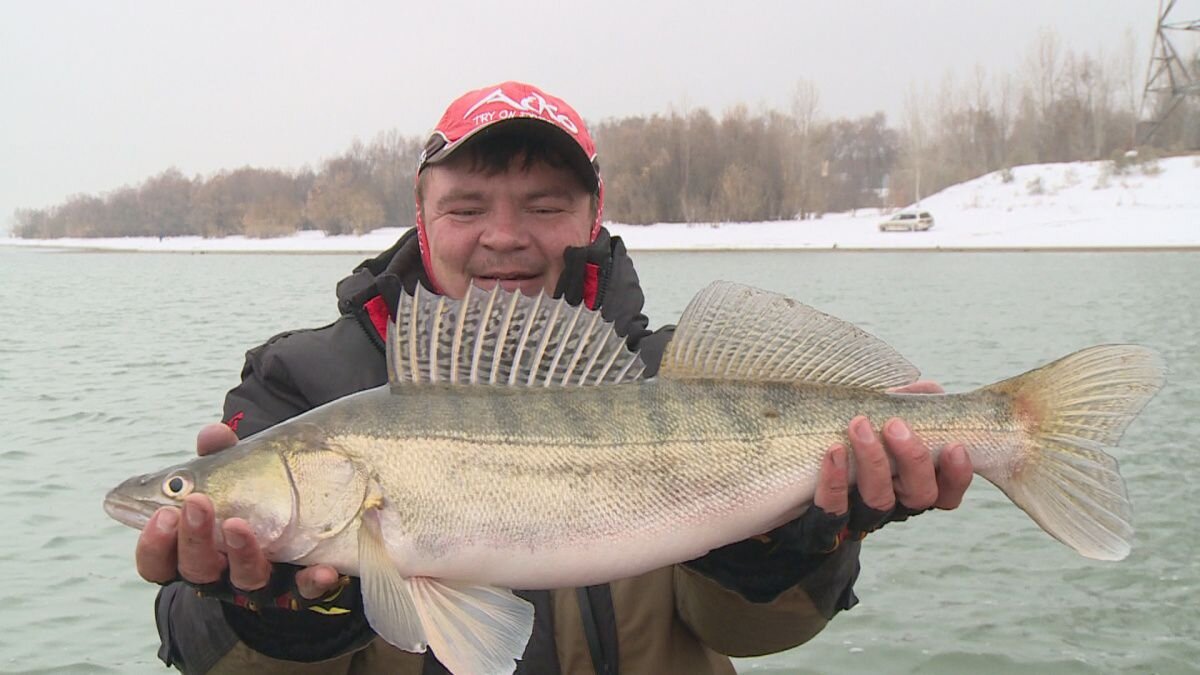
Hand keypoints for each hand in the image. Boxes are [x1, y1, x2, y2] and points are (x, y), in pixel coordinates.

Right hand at [134, 422, 341, 600]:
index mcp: (193, 550)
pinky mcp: (299, 588)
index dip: (154, 545)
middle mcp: (222, 573)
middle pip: (196, 570)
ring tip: (238, 524)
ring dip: (241, 553)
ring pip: (245, 580)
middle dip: (193, 538)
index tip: (162, 513)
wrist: (298, 538)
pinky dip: (311, 581)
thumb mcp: (231, 479)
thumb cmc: (247, 503)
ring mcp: (261, 583)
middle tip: (197, 502)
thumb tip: (212, 434)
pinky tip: (323, 569)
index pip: (158, 561)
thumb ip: (219, 458)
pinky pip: (305, 591)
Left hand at [815, 381, 973, 530]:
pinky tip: (832, 452)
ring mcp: (859, 518)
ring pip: (878, 502)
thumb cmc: (849, 447)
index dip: (957, 474)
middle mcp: (893, 507)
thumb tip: (932, 389)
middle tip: (895, 425)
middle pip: (919, 496)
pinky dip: (833, 482)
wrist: (794, 487)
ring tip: (859, 425)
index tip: (954, 445)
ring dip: (873, 462)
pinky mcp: (824, 526)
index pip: (947, 491)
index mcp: (912, 487)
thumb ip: (907, 407)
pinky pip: (833, 512)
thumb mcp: (879, 424)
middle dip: (913, 459)